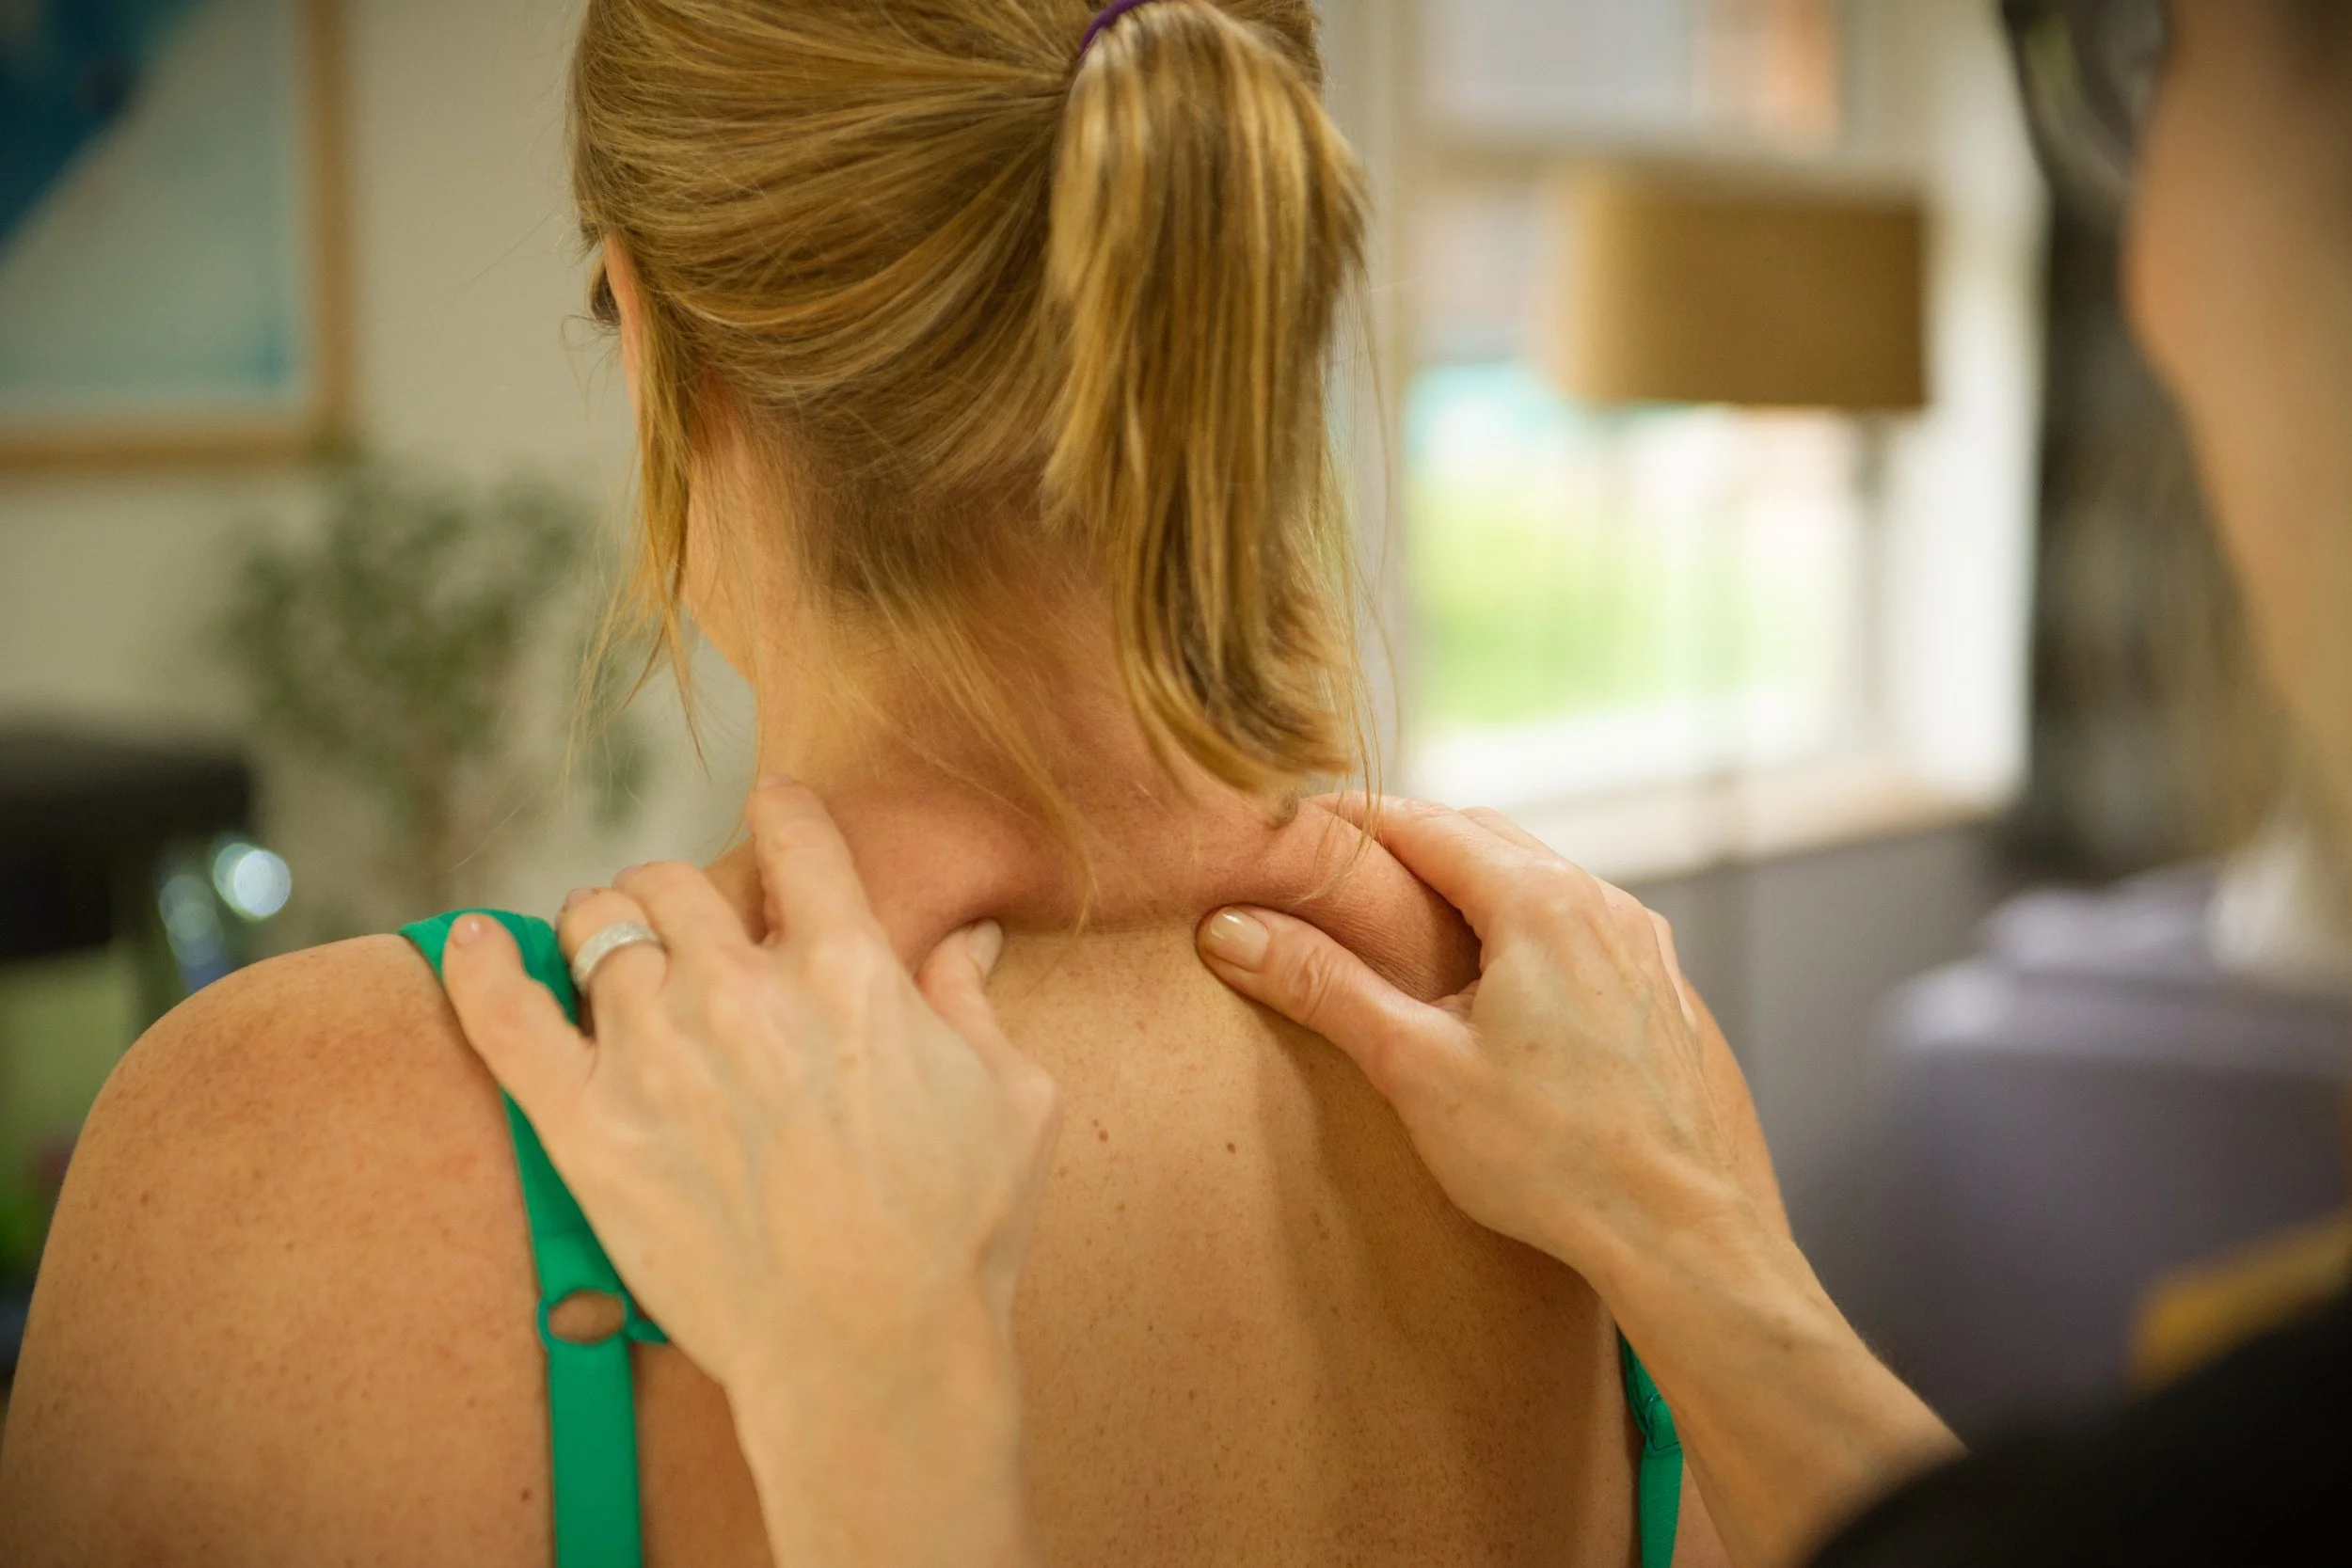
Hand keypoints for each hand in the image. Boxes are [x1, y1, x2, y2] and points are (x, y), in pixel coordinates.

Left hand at [442, 780, 1055, 1567]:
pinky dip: (478, 968)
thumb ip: (974, 1004)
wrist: (875, 1359)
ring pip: (596, 930)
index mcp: (851, 972)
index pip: (798, 839)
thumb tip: (969, 941)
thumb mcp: (1013, 1100)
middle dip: (683, 893)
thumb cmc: (959, 1235)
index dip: (785, 814)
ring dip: (606, 933)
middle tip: (689, 930)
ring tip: (612, 959)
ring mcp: (657, 1056)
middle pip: (675, 880)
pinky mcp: (590, 1129)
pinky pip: (506, 1018)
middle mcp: (743, 993)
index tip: (774, 815)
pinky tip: (469, 941)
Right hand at [1198, 795, 1954, 1567]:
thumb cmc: (1552, 1160)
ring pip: (1545, 883)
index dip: (1351, 820)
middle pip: (1488, 838)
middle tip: (1342, 875)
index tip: (1294, 830)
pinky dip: (1533, 934)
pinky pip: (1589, 934)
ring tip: (1416, 931)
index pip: (1423, 822)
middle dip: (1411, 844)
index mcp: (1538, 902)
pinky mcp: (1669, 1000)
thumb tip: (1231, 930)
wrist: (1687, 1238)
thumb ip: (1324, 986)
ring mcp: (1646, 951)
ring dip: (1477, 887)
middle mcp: (1603, 905)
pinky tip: (1507, 996)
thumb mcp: (1415, 1068)